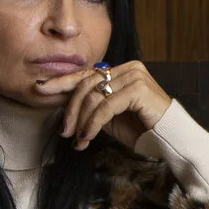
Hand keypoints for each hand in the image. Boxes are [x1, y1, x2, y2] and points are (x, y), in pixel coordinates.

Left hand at [41, 60, 172, 150]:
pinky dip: (93, 124)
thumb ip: (91, 105)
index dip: (62, 82)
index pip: (86, 74)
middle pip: (87, 84)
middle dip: (71, 110)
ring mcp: (134, 76)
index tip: (40, 89)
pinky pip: (106, 106)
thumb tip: (63, 104)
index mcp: (120, 70)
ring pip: (94, 95)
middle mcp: (128, 68)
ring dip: (81, 120)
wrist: (168, 139)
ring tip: (77, 139)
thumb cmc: (140, 128)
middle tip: (63, 132)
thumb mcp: (108, 116)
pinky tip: (87, 138)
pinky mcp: (139, 88)